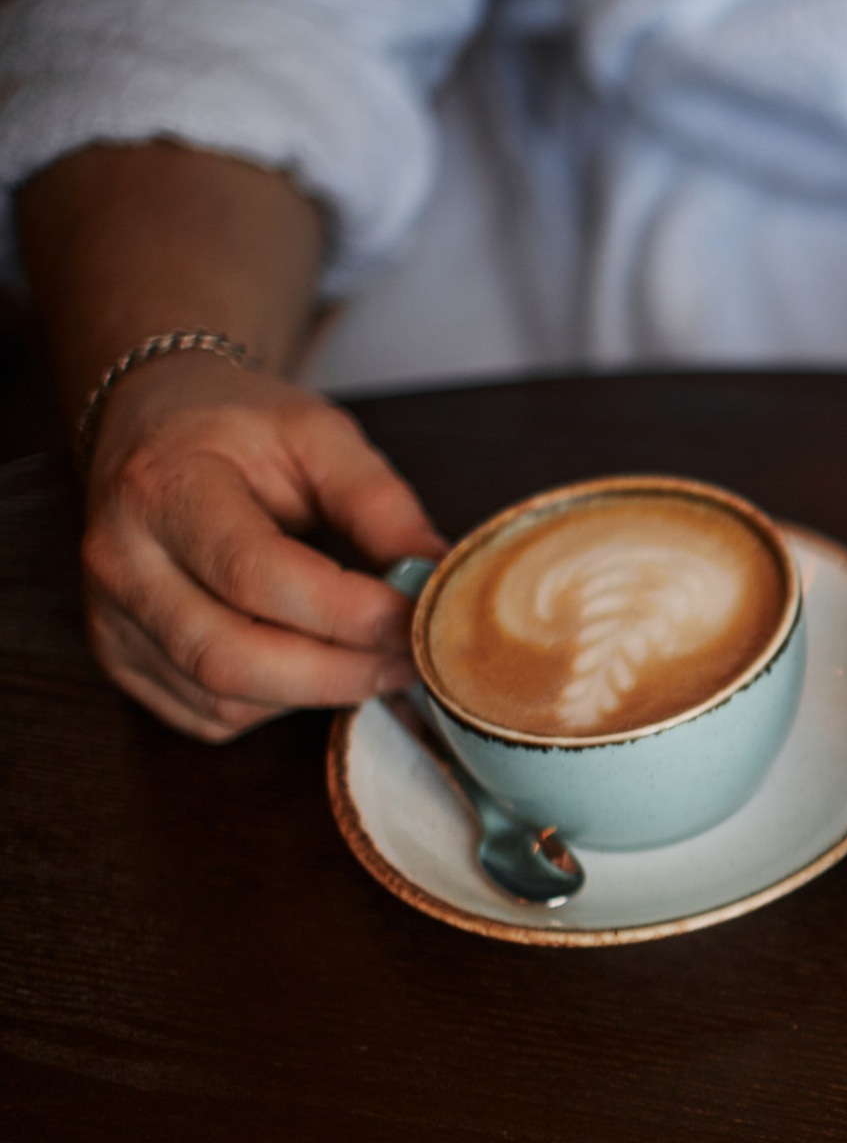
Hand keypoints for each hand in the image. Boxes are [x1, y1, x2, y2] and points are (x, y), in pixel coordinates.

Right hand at [80, 353, 445, 741]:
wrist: (148, 425)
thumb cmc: (237, 429)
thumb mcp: (319, 435)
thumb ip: (380, 505)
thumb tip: (439, 580)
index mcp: (164, 489)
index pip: (255, 575)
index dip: (349, 613)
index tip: (420, 618)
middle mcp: (122, 561)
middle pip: (231, 658)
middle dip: (341, 673)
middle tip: (414, 660)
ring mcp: (111, 619)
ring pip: (223, 700)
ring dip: (317, 694)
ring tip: (376, 658)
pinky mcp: (120, 660)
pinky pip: (208, 716)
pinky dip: (277, 707)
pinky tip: (315, 666)